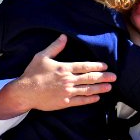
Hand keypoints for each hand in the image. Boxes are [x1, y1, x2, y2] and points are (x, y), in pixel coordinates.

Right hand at [0, 34, 116, 125]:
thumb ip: (55, 47)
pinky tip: (97, 98)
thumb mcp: (42, 56)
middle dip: (103, 77)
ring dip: (100, 88)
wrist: (24, 92)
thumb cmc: (32, 73)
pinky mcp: (64, 103)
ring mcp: (67, 92)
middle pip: (89, 78)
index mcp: (64, 68)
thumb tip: (64, 36)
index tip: (105, 66)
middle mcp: (68, 80)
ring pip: (87, 90)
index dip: (96, 66)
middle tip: (114, 77)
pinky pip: (80, 101)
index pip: (84, 66)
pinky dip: (89, 99)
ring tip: (110, 87)